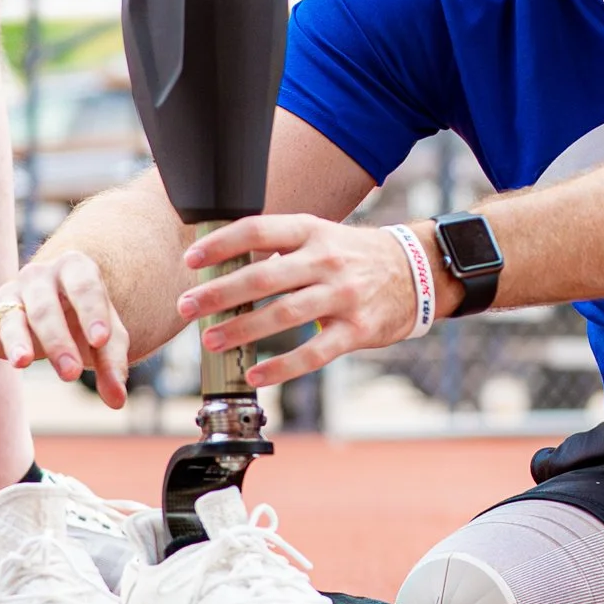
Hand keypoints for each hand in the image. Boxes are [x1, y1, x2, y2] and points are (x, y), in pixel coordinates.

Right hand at [0, 251, 131, 407]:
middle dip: (58, 341)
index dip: (93, 312)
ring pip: (9, 318)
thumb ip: (112, 363)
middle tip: (70, 374)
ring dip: (16, 341)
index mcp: (74, 268)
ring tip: (23, 364)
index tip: (101, 340)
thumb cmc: (85, 318)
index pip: (84, 287)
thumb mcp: (107, 337)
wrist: (58, 306)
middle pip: (45, 308)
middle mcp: (37, 277)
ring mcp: (8, 298)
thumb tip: (117, 401)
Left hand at [179, 215, 421, 385]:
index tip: (191, 259)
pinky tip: (255, 374)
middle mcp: (327, 261)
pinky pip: (314, 352)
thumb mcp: (322, 236)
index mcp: (313, 231)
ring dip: (242, 329)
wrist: (416, 272)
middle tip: (187, 306)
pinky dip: (281, 366)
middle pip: (264, 275)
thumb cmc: (355, 256)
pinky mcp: (357, 329)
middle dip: (219, 293)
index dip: (222, 244)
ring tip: (211, 341)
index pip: (259, 230)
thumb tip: (225, 267)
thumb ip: (281, 248)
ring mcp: (344, 296)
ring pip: (284, 314)